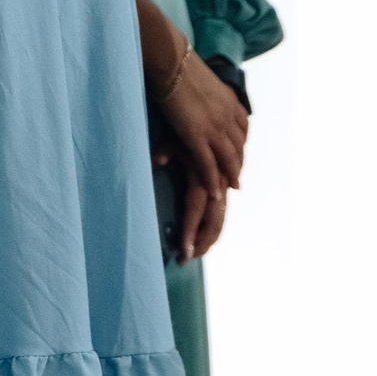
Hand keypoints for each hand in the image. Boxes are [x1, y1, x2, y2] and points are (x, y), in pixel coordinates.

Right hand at [153, 50, 248, 224]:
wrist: (170, 59)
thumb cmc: (176, 63)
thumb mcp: (201, 78)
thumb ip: (204, 90)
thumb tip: (196, 86)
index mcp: (231, 101)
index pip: (243, 129)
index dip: (241, 144)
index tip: (239, 154)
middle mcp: (229, 117)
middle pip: (239, 147)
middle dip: (238, 165)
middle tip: (237, 179)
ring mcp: (215, 127)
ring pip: (228, 159)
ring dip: (230, 177)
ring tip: (230, 190)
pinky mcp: (197, 136)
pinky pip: (209, 164)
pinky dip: (213, 180)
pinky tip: (214, 192)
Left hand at [153, 138, 229, 260]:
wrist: (208, 114)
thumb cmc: (183, 126)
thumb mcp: (171, 140)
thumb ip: (163, 154)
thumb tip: (154, 164)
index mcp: (204, 175)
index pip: (196, 210)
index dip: (191, 232)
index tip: (184, 252)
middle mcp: (216, 183)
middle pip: (214, 222)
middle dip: (202, 243)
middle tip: (186, 260)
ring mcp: (221, 185)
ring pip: (220, 219)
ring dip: (209, 238)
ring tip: (196, 252)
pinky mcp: (222, 185)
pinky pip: (221, 211)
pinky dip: (213, 226)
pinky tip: (205, 235)